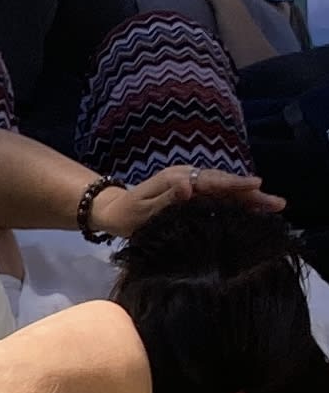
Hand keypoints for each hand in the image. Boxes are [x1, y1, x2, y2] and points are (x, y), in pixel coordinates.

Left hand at [89, 163, 281, 239]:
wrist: (113, 210)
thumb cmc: (126, 215)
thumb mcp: (142, 210)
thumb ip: (167, 199)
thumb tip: (188, 186)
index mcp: (177, 180)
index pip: (211, 182)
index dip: (235, 185)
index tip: (257, 186)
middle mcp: (187, 178)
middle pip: (224, 185)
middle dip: (252, 193)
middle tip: (278, 203)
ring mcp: (190, 185)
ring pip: (224, 190)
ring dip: (249, 198)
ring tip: (273, 205)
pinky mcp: (192, 195)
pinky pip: (217, 197)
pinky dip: (236, 202)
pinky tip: (252, 209)